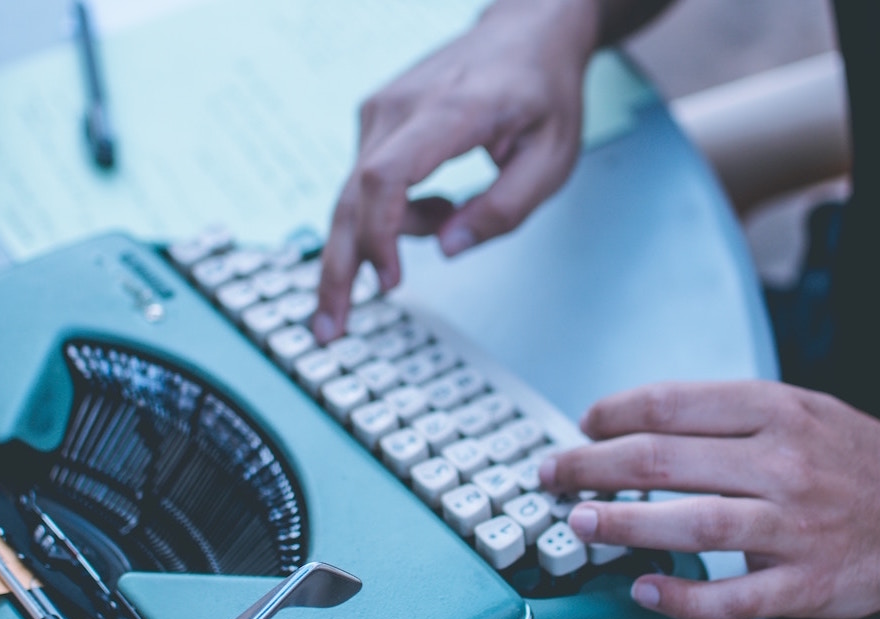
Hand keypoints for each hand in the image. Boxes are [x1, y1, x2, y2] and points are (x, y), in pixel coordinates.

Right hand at [312, 0, 601, 342]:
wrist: (526, 30)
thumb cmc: (543, 92)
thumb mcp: (551, 158)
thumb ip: (504, 209)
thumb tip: (448, 249)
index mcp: (451, 112)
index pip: (387, 177)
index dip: (379, 234)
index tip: (389, 282)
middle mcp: (400, 108)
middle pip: (350, 196)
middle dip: (337, 269)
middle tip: (328, 328)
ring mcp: (381, 111)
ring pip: (355, 196)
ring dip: (381, 241)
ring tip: (447, 220)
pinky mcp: (376, 120)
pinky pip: (368, 184)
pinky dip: (392, 216)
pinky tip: (438, 205)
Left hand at [539, 380, 879, 618]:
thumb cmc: (856, 461)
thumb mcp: (802, 410)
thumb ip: (727, 414)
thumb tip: (641, 421)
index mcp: (777, 411)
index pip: (670, 404)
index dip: (612, 413)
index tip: (583, 425)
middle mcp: (782, 463)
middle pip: (663, 458)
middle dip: (592, 465)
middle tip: (552, 473)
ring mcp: (794, 527)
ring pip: (690, 523)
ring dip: (622, 523)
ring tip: (578, 522)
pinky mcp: (805, 584)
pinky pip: (732, 596)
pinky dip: (681, 596)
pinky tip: (641, 588)